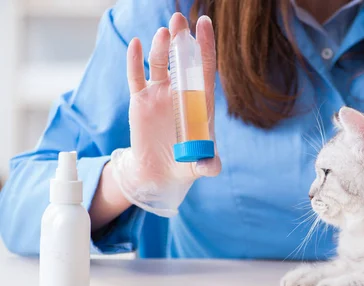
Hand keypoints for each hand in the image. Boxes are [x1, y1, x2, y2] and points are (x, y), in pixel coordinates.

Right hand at [110, 13, 219, 217]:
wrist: (161, 173)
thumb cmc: (186, 165)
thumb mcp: (200, 166)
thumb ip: (208, 165)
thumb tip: (212, 167)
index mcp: (199, 102)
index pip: (205, 69)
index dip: (206, 46)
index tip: (205, 24)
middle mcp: (180, 92)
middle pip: (182, 60)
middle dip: (181, 39)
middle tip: (180, 18)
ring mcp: (160, 93)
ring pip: (159, 63)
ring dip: (160, 46)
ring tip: (163, 33)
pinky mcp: (140, 100)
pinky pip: (136, 76)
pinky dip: (135, 59)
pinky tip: (136, 44)